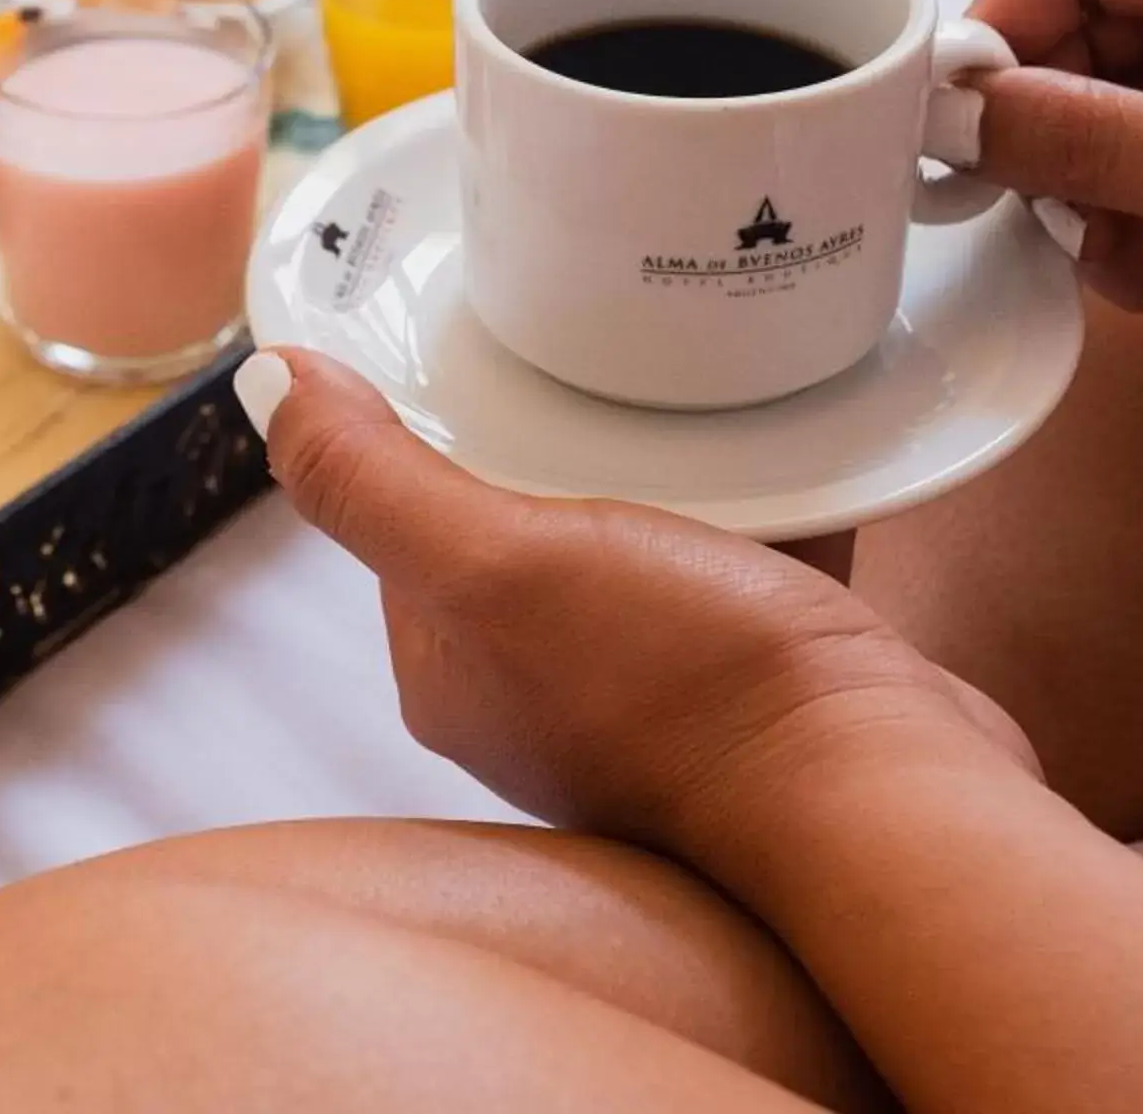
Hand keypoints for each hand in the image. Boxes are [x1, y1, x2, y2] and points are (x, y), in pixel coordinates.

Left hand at [240, 349, 1032, 860]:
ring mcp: (645, 702)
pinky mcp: (746, 691)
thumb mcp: (499, 558)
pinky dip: (750, 507)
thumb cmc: (686, 686)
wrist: (877, 796)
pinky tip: (774, 449)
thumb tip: (265, 382)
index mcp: (450, 671)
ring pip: (631, 544)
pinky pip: (730, 569)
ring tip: (694, 389)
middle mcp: (534, 698)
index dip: (437, 426)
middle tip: (600, 355)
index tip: (482, 346)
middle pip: (521, 525)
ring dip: (658, 471)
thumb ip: (375, 480)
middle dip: (556, 439)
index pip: (410, 515)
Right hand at [968, 0, 1142, 436]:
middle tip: (1059, 211)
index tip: (958, 120)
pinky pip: (1131, 175)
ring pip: (1092, 114)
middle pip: (1075, 31)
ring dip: (1096, 199)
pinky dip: (1134, 235)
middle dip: (1054, 131)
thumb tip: (959, 111)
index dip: (1004, 21)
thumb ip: (1095, 140)